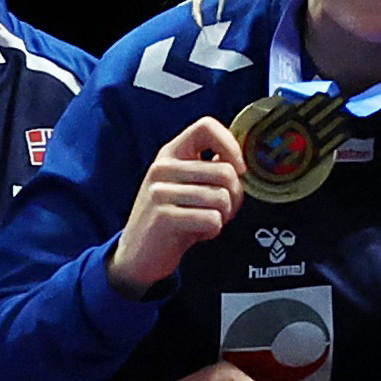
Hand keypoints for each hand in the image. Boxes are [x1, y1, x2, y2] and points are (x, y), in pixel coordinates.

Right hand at [108, 116, 246, 292]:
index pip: (205, 126)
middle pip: (225, 171)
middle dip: (235, 196)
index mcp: (171, 153)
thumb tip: (241, 160)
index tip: (239, 168)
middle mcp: (162, 168)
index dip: (230, 145)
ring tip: (206, 221)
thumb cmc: (173, 217)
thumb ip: (211, 168)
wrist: (138, 255)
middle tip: (222, 209)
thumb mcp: (188, 185)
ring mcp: (160, 191)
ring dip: (224, 216)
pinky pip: (212, 219)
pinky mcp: (163, 217)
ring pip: (222, 198)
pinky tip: (197, 233)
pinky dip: (213, 230)